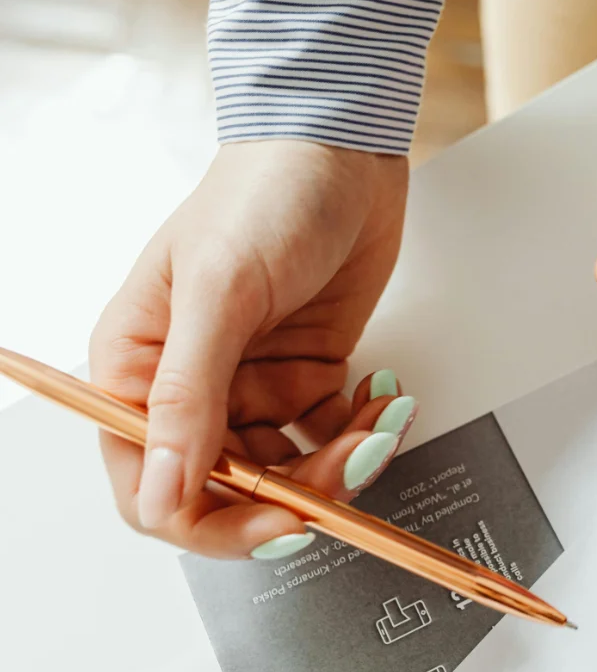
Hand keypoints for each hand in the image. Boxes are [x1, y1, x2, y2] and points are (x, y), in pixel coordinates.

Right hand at [90, 140, 413, 558]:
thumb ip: (186, 400)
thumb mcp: (220, 294)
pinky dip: (365, 429)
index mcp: (136, 369)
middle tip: (352, 461)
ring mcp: (253, 381)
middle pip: (233, 489)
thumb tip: (160, 492)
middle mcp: (191, 386)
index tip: (279, 522)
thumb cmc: (265, 195)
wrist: (343, 148)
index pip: (152, 487)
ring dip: (345, 459)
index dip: (214, 522)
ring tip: (380, 416)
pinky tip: (385, 393)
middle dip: (299, 490)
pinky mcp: (307, 372)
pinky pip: (333, 434)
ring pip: (292, 469)